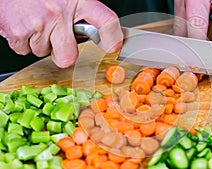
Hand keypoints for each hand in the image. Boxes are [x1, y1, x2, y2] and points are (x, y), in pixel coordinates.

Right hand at [0, 0, 122, 67]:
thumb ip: (80, 12)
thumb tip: (90, 33)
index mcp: (78, 0)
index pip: (106, 22)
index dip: (113, 39)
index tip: (112, 47)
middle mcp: (58, 12)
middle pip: (69, 57)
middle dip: (63, 54)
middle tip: (58, 39)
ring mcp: (38, 23)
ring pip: (43, 53)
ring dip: (40, 42)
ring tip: (36, 21)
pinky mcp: (17, 31)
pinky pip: (24, 50)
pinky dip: (23, 41)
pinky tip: (24, 23)